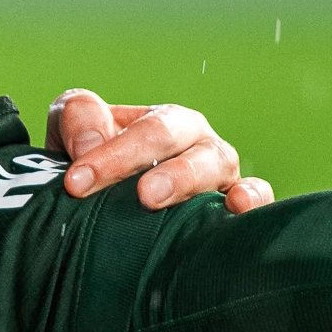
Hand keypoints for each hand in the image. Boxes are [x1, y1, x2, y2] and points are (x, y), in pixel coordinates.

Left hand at [50, 87, 273, 215]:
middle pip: (179, 140)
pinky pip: (256, 196)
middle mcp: (196, 143)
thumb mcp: (76, 134)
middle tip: (135, 192)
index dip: (110, 154)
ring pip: (216, 163)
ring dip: (187, 178)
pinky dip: (252, 198)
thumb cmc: (99, 171)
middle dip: (147, 162)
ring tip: (156, 198)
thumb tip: (89, 144)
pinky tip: (236, 207)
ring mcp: (220, 175)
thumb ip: (77, 119)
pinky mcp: (238, 206)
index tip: (76, 183)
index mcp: (163, 124)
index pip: (141, 129)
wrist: (113, 212)